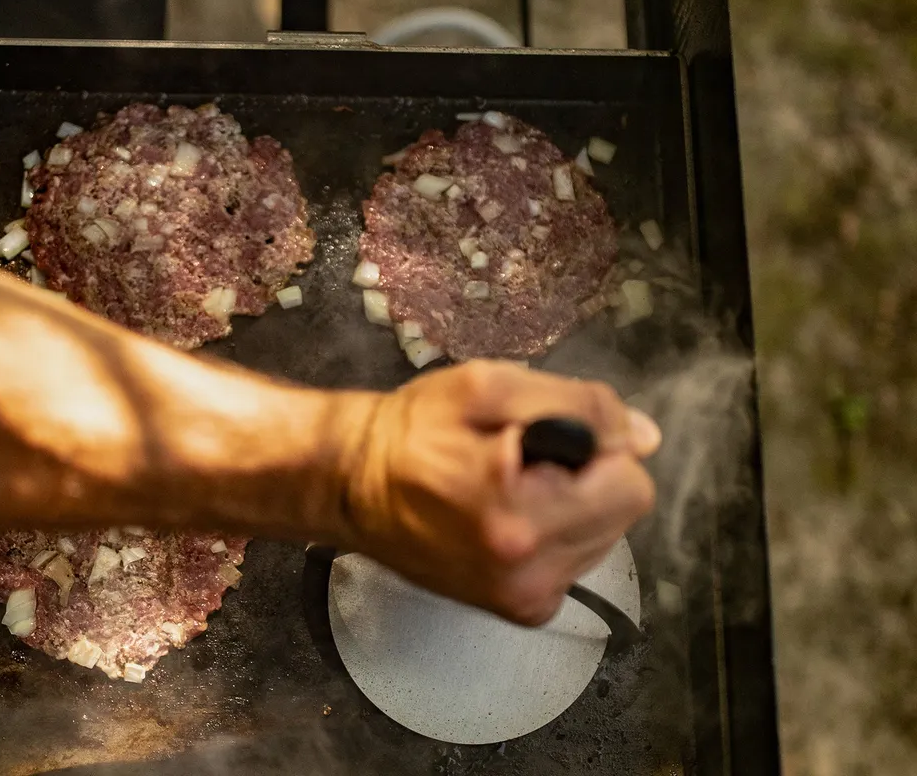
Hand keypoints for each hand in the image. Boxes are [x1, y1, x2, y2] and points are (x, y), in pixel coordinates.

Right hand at [341, 361, 658, 625]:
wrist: (354, 484)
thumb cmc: (414, 427)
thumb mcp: (485, 386)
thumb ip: (573, 403)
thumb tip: (643, 435)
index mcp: (522, 515)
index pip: (630, 481)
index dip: (596, 443)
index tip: (542, 434)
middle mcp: (531, 574)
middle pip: (624, 511)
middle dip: (588, 473)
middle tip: (523, 456)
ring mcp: (526, 600)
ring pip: (605, 536)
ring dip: (574, 503)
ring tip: (511, 483)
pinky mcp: (522, 612)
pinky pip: (576, 560)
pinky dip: (556, 531)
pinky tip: (508, 513)